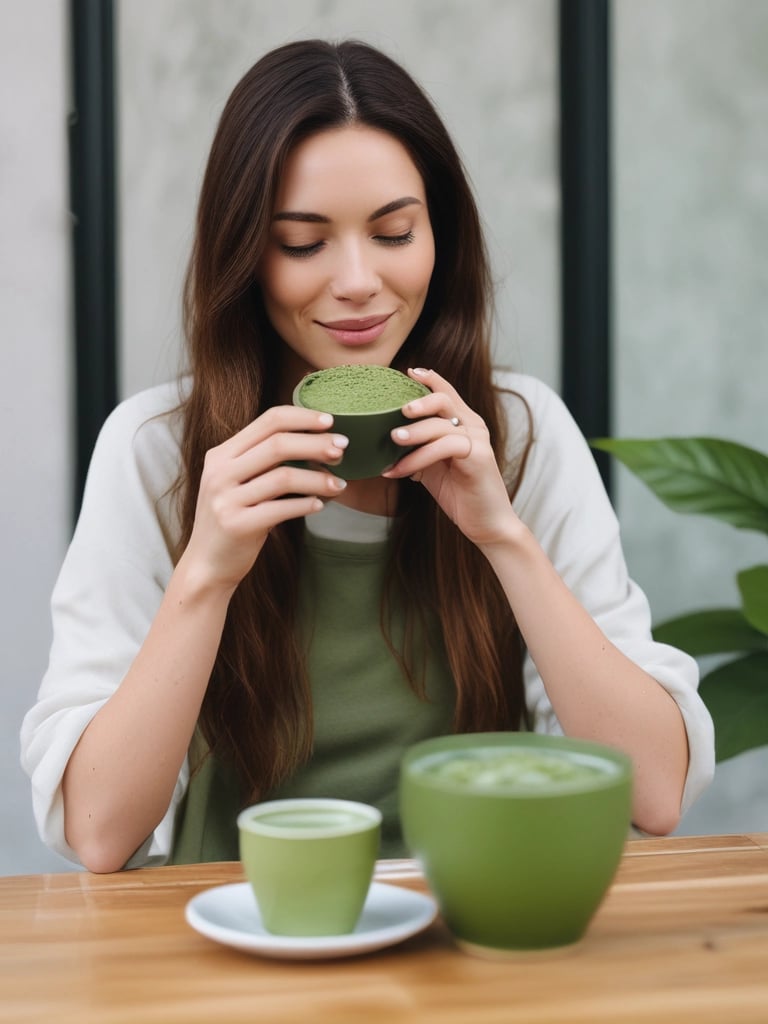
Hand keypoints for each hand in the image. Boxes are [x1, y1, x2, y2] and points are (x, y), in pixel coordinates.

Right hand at [182, 406, 347, 590]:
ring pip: (283, 477)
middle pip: (278, 444)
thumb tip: (318, 441)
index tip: (330, 422)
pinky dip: (306, 504)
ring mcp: (225, 499)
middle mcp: (219, 472)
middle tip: (342, 450)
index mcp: (221, 454)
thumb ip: (263, 461)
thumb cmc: (233, 519)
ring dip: (318, 479)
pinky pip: (281, 509)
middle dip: (316, 444)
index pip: (268, 421)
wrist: (206, 565)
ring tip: (339, 485)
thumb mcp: (237, 483)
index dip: (303, 418)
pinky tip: (320, 504)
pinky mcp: (237, 525)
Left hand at [382, 368, 517, 547]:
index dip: (430, 379)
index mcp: (464, 423)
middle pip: (443, 400)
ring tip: (392, 441)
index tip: (408, 372)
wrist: (487, 524)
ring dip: (412, 433)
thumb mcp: (433, 468)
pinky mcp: (478, 457)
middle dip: (418, 401)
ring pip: (440, 424)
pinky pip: (444, 447)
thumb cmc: (460, 495)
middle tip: (397, 410)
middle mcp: (473, 426)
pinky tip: (400, 471)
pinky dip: (418, 458)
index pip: (446, 392)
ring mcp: (477, 440)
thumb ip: (417, 450)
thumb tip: (385, 444)